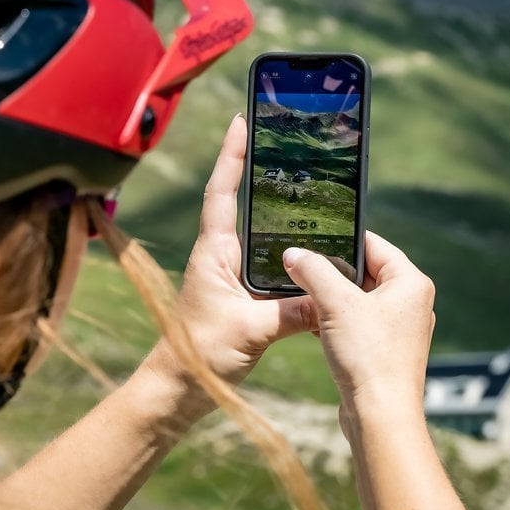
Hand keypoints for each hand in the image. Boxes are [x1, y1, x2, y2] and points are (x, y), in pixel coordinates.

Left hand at [143, 115, 313, 405]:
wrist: (180, 388)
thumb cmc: (201, 355)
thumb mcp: (251, 331)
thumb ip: (292, 313)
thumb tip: (330, 298)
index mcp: (214, 252)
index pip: (222, 192)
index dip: (232, 155)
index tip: (242, 121)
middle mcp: (222, 256)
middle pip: (244, 203)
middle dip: (261, 171)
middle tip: (287, 142)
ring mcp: (232, 274)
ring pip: (262, 234)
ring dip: (281, 212)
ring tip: (310, 185)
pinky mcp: (244, 294)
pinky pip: (272, 264)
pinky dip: (292, 253)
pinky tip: (317, 252)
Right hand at [281, 233, 435, 407]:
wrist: (380, 417)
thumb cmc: (369, 357)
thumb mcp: (336, 304)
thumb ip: (314, 271)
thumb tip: (294, 253)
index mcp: (410, 283)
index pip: (374, 245)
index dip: (342, 238)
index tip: (313, 234)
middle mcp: (410, 303)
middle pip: (365, 271)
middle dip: (331, 269)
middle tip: (300, 263)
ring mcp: (398, 329)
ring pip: (357, 299)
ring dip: (330, 296)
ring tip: (300, 291)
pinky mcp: (384, 351)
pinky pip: (356, 323)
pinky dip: (334, 319)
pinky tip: (309, 322)